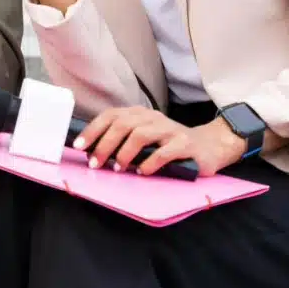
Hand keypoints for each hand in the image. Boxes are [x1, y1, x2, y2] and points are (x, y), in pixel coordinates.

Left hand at [73, 106, 246, 177]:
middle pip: (123, 124)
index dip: (93, 130)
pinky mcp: (185, 144)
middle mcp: (153, 118)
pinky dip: (150, 163)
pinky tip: (142, 172)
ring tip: (117, 168)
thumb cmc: (169, 144)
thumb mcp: (145, 138)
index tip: (79, 146)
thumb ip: (124, 140)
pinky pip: (164, 152)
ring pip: (141, 134)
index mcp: (140, 114)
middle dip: (104, 144)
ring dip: (124, 153)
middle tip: (95, 163)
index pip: (111, 115)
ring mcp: (170, 130)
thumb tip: (92, 151)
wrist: (209, 146)